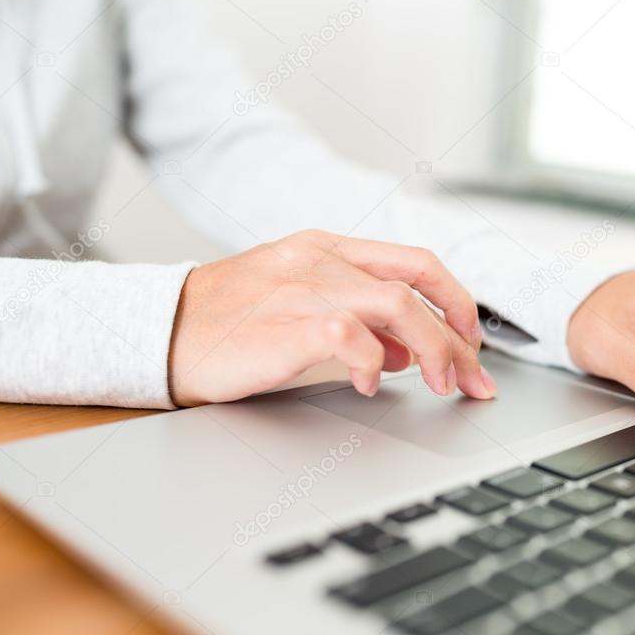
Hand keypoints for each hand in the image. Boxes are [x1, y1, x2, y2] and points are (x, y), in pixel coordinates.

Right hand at [168, 230, 496, 405]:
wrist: (161, 331)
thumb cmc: (232, 322)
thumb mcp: (303, 307)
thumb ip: (360, 322)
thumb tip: (410, 352)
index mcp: (330, 249)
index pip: (417, 263)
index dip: (457, 301)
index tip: (473, 342)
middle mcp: (321, 260)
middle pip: (418, 283)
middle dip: (459, 335)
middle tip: (473, 378)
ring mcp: (302, 287)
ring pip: (397, 305)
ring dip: (434, 349)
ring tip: (441, 385)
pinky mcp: (282, 324)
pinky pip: (349, 335)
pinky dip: (374, 363)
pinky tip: (371, 385)